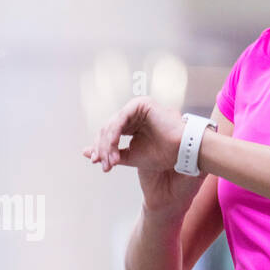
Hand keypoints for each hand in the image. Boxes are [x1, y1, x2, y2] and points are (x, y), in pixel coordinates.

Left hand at [81, 96, 206, 213]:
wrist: (182, 152)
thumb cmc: (162, 154)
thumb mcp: (131, 156)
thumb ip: (111, 154)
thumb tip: (87, 154)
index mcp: (130, 124)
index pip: (108, 135)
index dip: (101, 150)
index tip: (99, 165)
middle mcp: (131, 114)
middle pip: (107, 130)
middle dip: (104, 149)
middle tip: (105, 165)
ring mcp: (136, 108)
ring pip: (112, 126)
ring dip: (108, 145)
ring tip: (111, 161)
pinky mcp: (141, 104)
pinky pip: (120, 119)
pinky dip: (115, 135)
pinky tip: (114, 147)